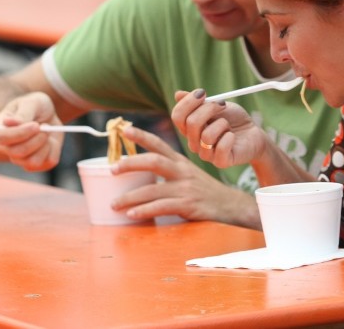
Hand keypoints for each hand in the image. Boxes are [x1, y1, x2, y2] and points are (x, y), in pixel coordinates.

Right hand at [0, 92, 62, 171]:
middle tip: (46, 126)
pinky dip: (53, 150)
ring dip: (45, 145)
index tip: (36, 125)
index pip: (2, 138)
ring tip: (47, 132)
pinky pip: (46, 163)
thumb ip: (23, 113)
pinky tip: (50, 141)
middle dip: (36, 139)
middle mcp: (5, 146)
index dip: (20, 133)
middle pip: (17, 152)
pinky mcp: (34, 164)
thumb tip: (9, 122)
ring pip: (32, 162)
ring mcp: (18, 158)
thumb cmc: (37, 106)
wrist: (49, 115)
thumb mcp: (33, 102)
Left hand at [110, 124, 260, 228]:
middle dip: (131, 163)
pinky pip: (161, 207)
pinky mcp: (188, 205)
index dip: (142, 136)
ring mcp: (185, 188)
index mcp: (181, 162)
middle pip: (153, 161)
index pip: (159, 144)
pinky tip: (131, 215)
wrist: (231, 206)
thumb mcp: (190, 175)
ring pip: (152, 189)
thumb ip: (170, 171)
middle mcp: (182, 171)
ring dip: (130, 196)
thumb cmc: (206, 192)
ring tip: (113, 203)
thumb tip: (143, 173)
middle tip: (112, 169)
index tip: (124, 129)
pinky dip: (144, 211)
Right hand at [171, 89, 270, 167]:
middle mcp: (194, 142)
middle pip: (190, 123)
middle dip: (209, 109)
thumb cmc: (234, 119)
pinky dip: (229, 137)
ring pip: (206, 135)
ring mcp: (206, 154)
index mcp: (189, 128)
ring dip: (222, 124)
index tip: (203, 93)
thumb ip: (199, 103)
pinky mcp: (221, 162)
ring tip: (228, 126)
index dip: (188, 102)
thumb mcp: (217, 106)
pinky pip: (221, 148)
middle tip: (222, 104)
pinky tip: (232, 136)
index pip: (177, 116)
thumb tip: (178, 94)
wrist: (254, 134)